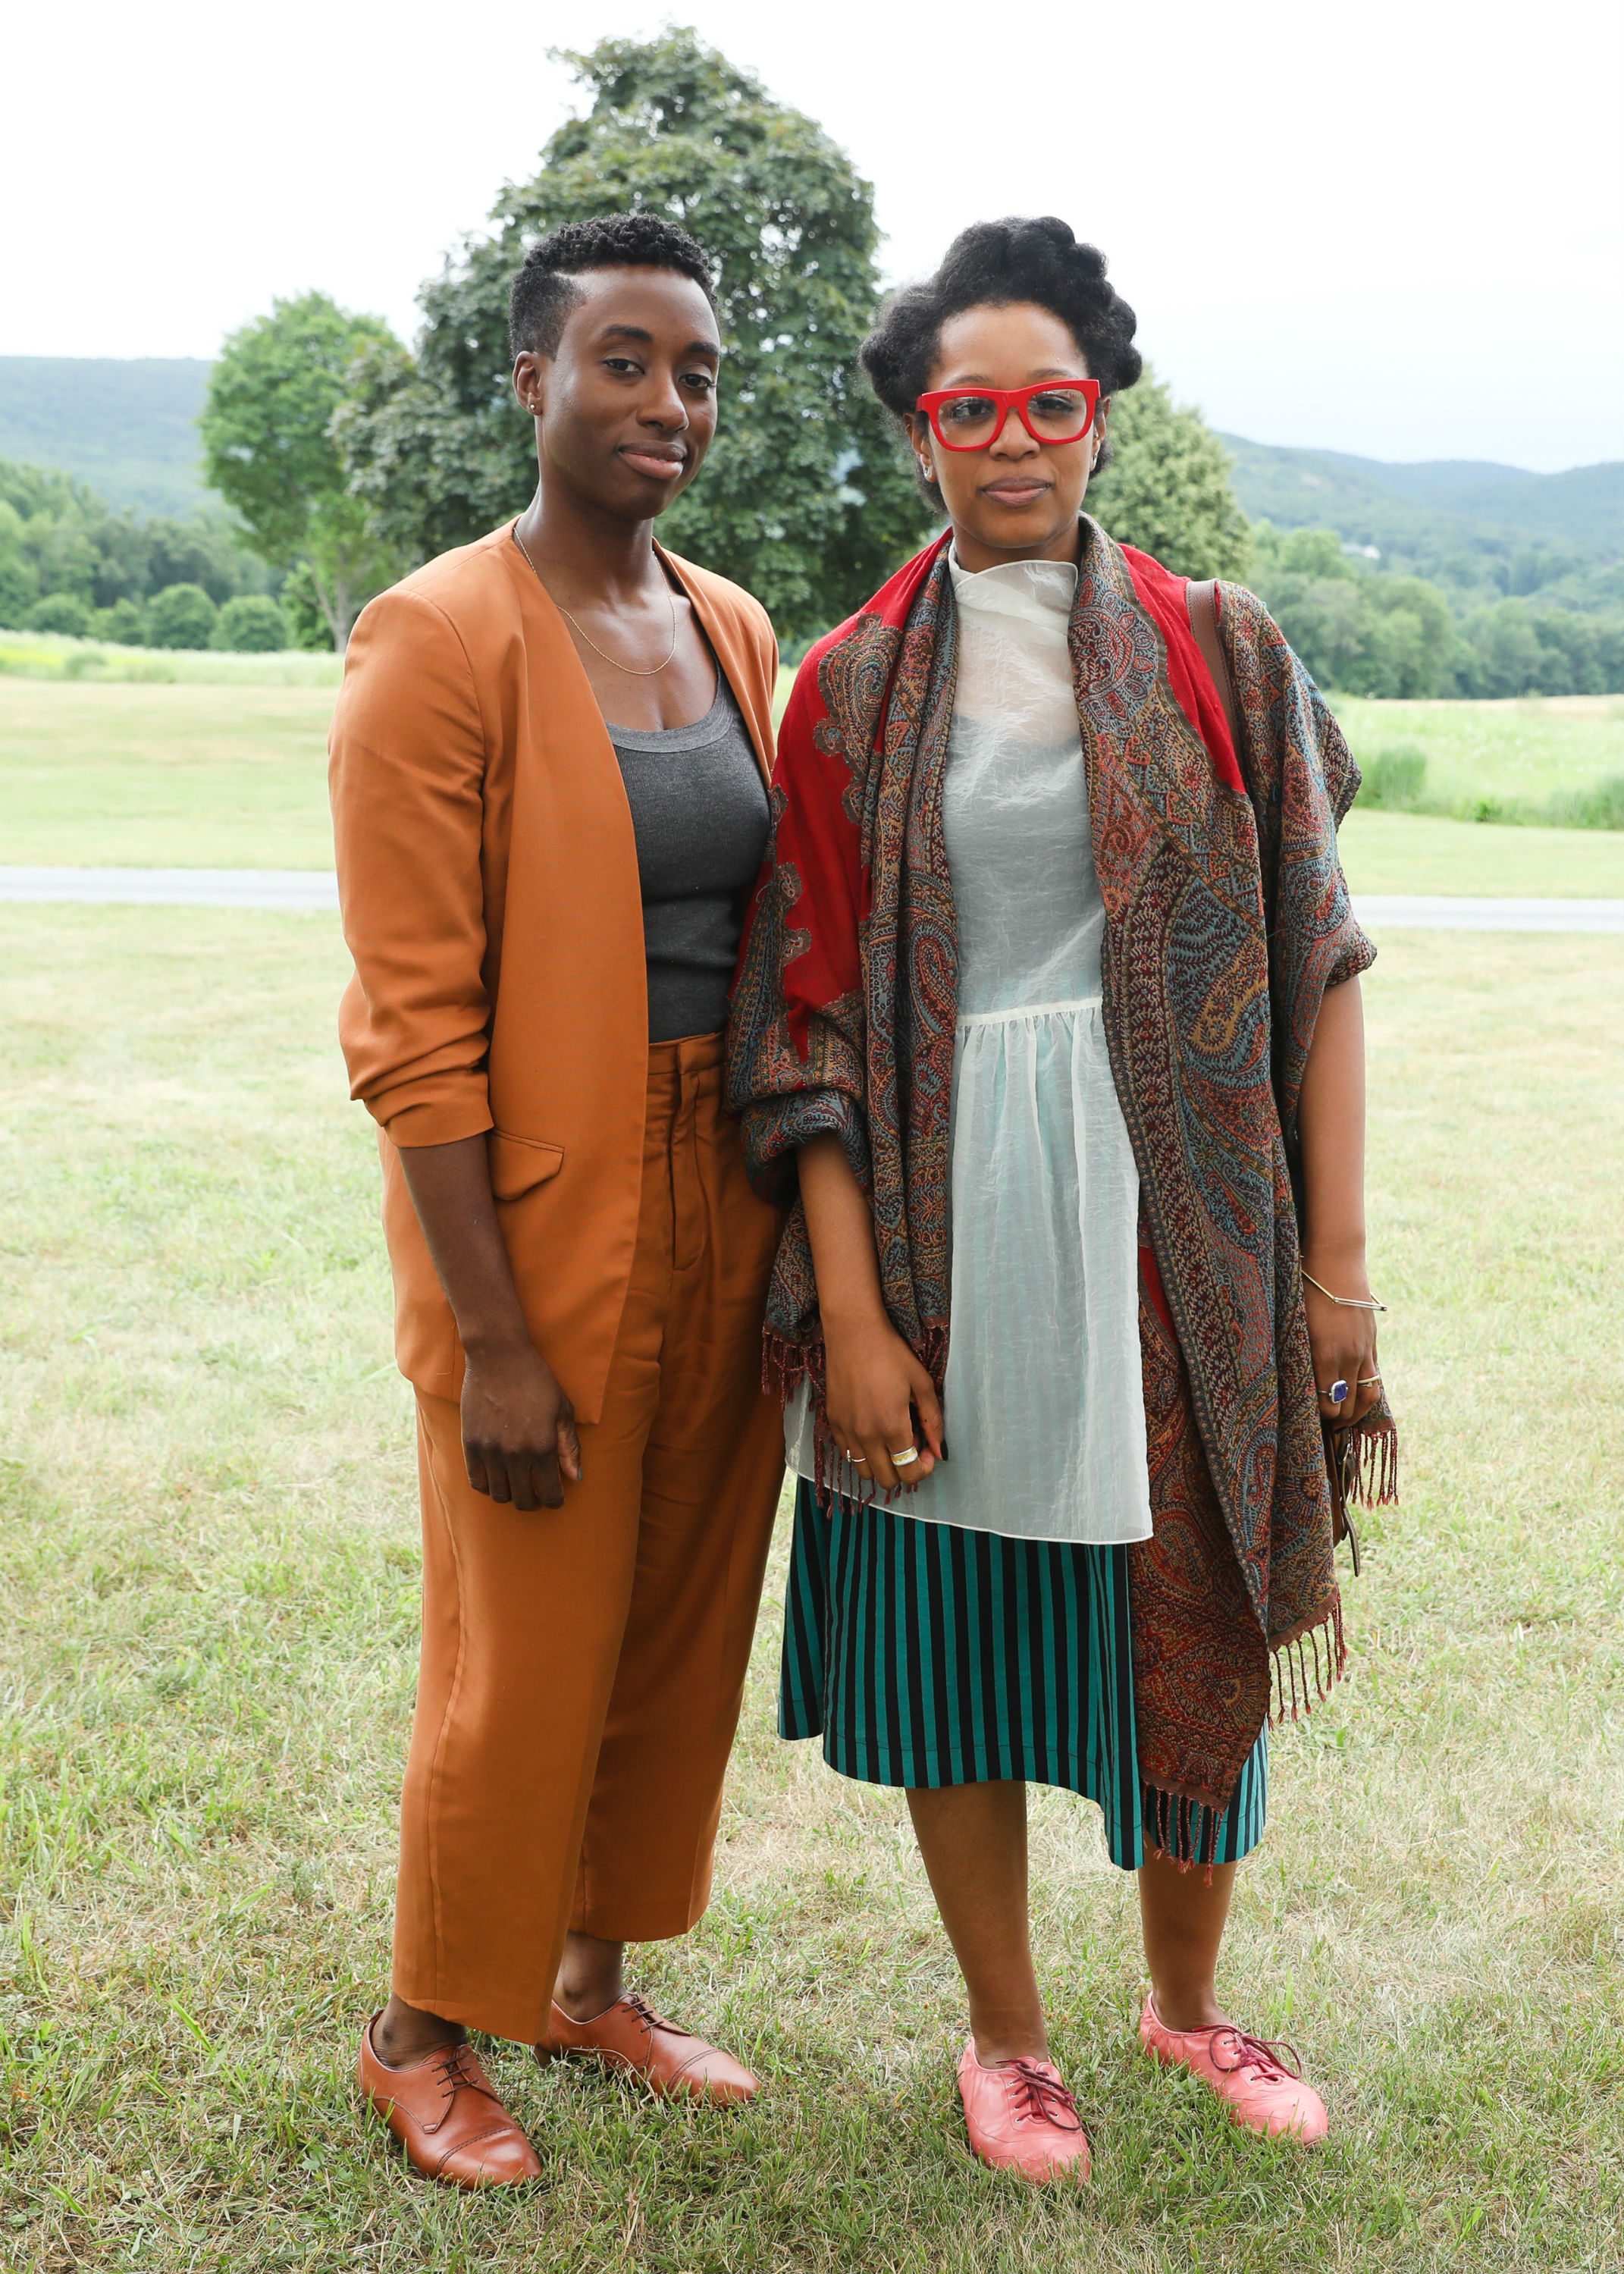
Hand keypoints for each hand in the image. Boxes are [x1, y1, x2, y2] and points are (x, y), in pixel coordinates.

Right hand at [460, 1338, 581, 1509]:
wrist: (498, 1357)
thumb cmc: (536, 1380)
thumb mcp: (562, 1409)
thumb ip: (569, 1447)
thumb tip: (576, 1478)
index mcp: (543, 1446)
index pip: (550, 1494)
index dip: (555, 1500)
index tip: (556, 1497)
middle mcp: (516, 1454)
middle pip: (523, 1500)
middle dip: (534, 1502)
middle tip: (537, 1494)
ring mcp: (490, 1451)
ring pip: (499, 1495)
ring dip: (511, 1496)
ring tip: (517, 1486)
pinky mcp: (471, 1444)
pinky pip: (477, 1481)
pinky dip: (488, 1486)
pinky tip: (498, 1477)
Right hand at [823, 1310, 943, 1495]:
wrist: (854, 1333)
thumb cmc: (891, 1354)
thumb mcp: (921, 1384)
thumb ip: (933, 1421)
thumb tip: (940, 1452)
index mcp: (892, 1426)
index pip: (909, 1472)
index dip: (923, 1469)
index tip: (927, 1451)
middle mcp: (867, 1435)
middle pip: (887, 1479)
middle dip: (904, 1470)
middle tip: (911, 1445)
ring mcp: (846, 1430)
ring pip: (864, 1472)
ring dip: (881, 1464)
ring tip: (890, 1440)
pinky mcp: (833, 1421)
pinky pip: (847, 1453)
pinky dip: (862, 1452)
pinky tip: (871, 1430)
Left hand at [1301, 1251, 1381, 1428]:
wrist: (1335, 1265)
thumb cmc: (1304, 1293)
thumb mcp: (1294, 1326)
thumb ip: (1296, 1356)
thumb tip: (1293, 1384)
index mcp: (1324, 1354)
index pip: (1327, 1403)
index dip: (1320, 1416)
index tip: (1308, 1419)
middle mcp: (1347, 1357)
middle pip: (1348, 1405)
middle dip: (1337, 1419)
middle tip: (1324, 1424)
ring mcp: (1364, 1350)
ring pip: (1368, 1396)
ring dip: (1357, 1413)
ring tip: (1344, 1420)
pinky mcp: (1372, 1343)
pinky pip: (1375, 1378)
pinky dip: (1367, 1393)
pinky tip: (1356, 1398)